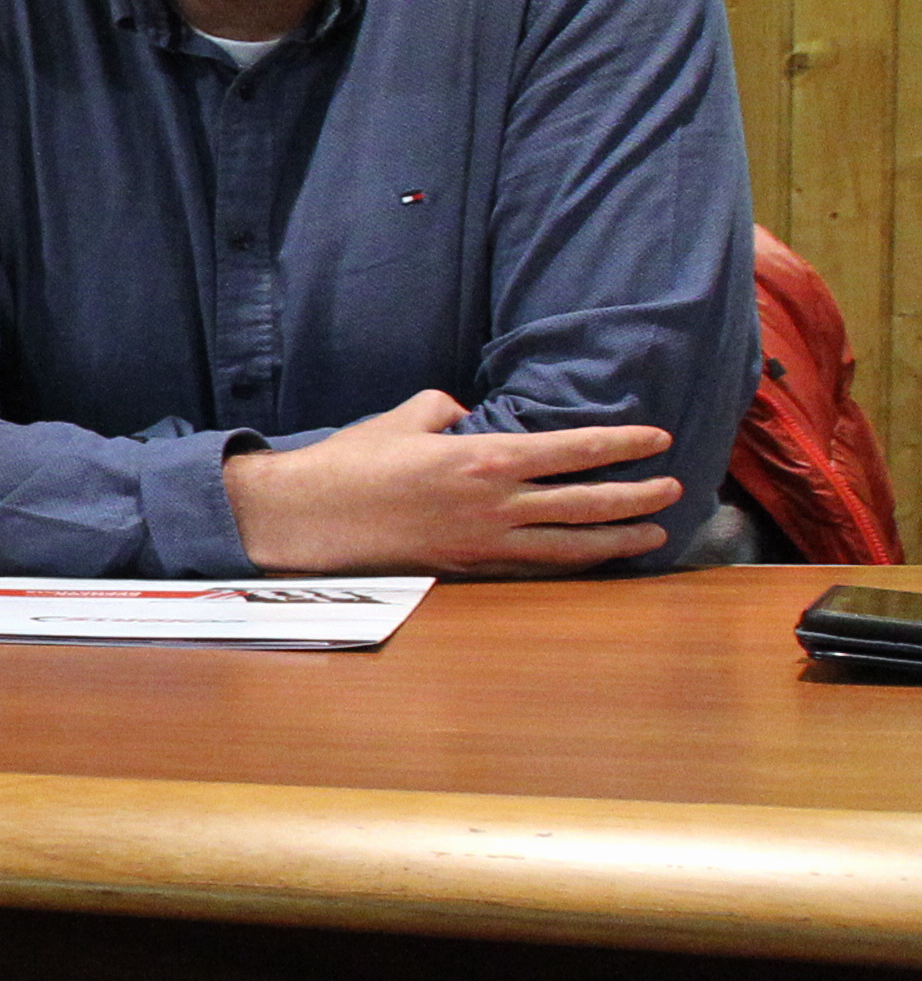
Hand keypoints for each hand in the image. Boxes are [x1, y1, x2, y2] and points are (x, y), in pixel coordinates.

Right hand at [221, 390, 680, 576]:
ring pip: (571, 544)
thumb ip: (449, 411)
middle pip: (587, 502)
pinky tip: (593, 560)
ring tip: (655, 532)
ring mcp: (483, 543)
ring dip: (619, 538)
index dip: (622, 444)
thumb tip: (473, 417)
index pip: (574, 449)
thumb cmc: (351, 463)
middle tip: (673, 488)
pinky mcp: (466, 569)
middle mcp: (495, 505)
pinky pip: (534, 569)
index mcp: (484, 459)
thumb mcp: (404, 417)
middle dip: (638, 495)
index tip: (657, 439)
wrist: (306, 518)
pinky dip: (571, 565)